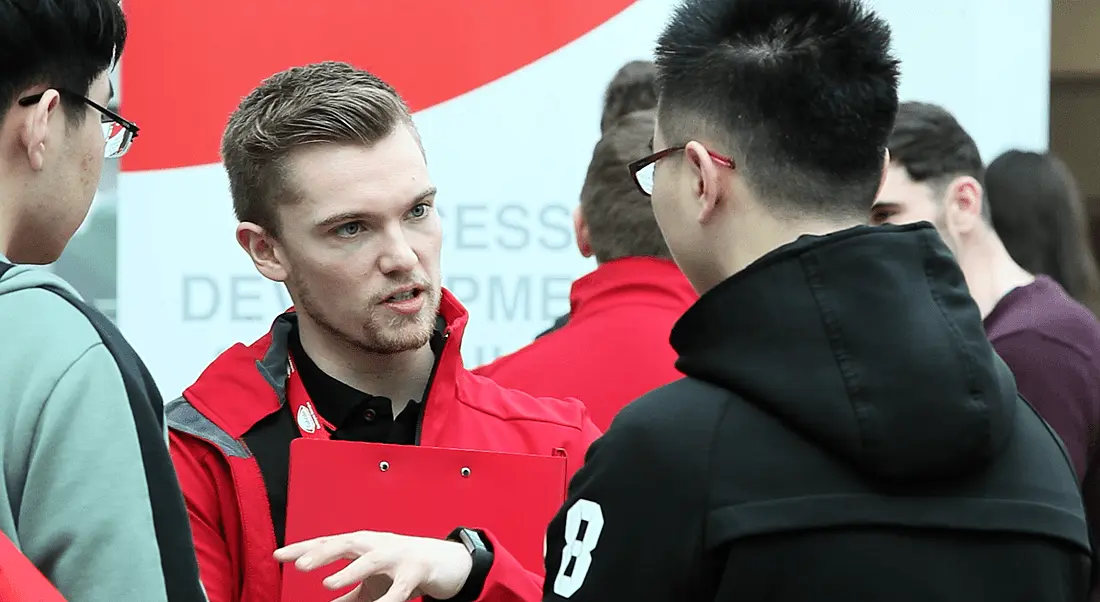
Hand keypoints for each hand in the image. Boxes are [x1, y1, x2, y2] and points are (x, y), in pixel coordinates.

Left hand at [274, 531, 472, 601]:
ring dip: (350, 571)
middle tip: (299, 564)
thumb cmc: (401, 568)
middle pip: (347, 544)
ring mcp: (398, 556)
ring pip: (372, 560)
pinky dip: (389, 598)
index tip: (278, 555)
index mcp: (362, 545)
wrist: (443, 562)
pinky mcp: (417, 572)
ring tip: (326, 584)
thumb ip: (348, 592)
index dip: (303, 548)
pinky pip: (401, 587)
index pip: (328, 543)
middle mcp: (377, 545)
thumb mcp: (371, 581)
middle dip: (323, 553)